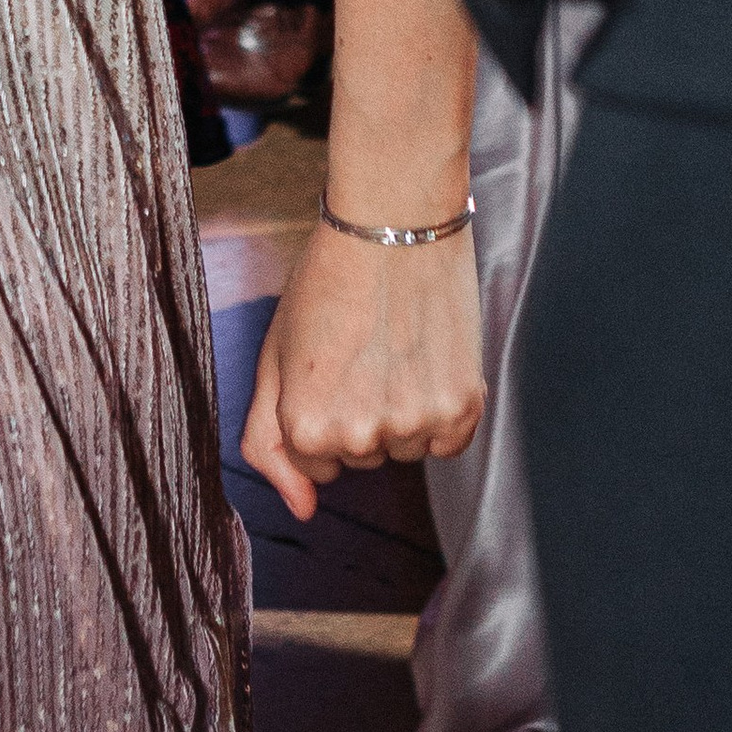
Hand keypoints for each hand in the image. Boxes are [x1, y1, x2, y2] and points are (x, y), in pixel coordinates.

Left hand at [242, 219, 483, 520]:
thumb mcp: (275, 356)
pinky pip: (447, 441)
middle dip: (357, 412)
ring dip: (401, 410)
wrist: (393, 221)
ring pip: (405, 448)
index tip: (325, 367)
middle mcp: (360, 436)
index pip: (314, 466)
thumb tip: (301, 510)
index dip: (318, 413)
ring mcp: (414, 423)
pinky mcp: (463, 407)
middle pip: (361, 458)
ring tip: (393, 344)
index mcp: (305, 426)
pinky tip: (425, 357)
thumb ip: (269, 441)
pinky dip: (439, 408)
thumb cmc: (327, 283)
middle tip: (360, 346)